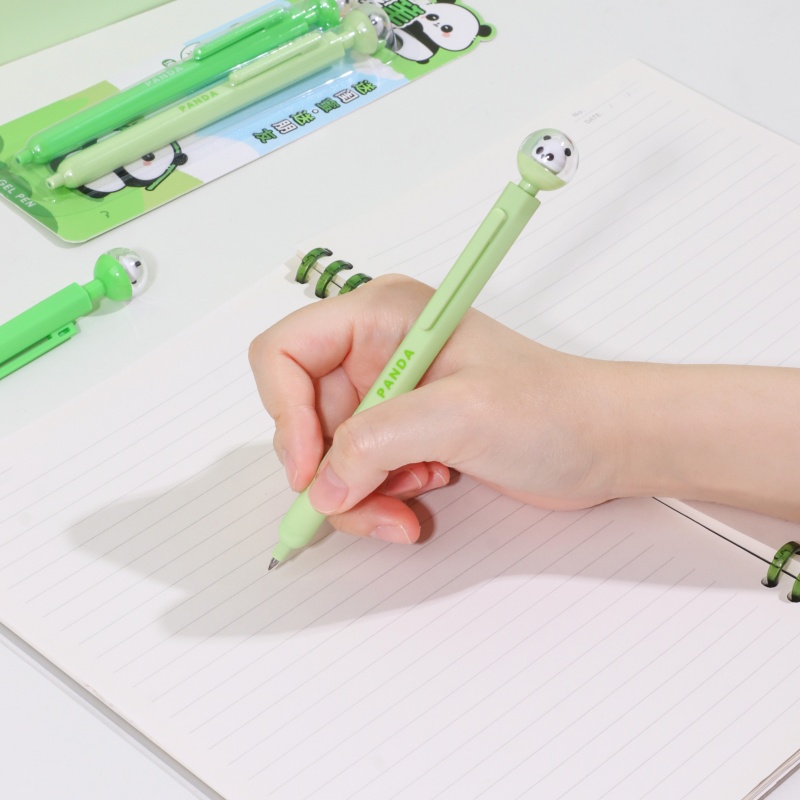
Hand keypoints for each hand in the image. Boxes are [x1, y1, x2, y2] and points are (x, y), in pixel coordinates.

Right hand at [249, 276, 617, 542]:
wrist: (601, 442)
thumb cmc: (551, 408)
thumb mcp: (460, 416)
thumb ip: (377, 443)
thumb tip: (322, 485)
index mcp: (381, 316)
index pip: (285, 352)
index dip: (285, 413)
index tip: (310, 469)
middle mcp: (375, 350)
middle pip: (302, 415)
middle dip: (329, 470)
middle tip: (363, 504)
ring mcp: (388, 393)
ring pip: (328, 454)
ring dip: (358, 492)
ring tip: (407, 504)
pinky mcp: (404, 430)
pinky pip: (358, 471)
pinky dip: (378, 496)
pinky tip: (423, 492)